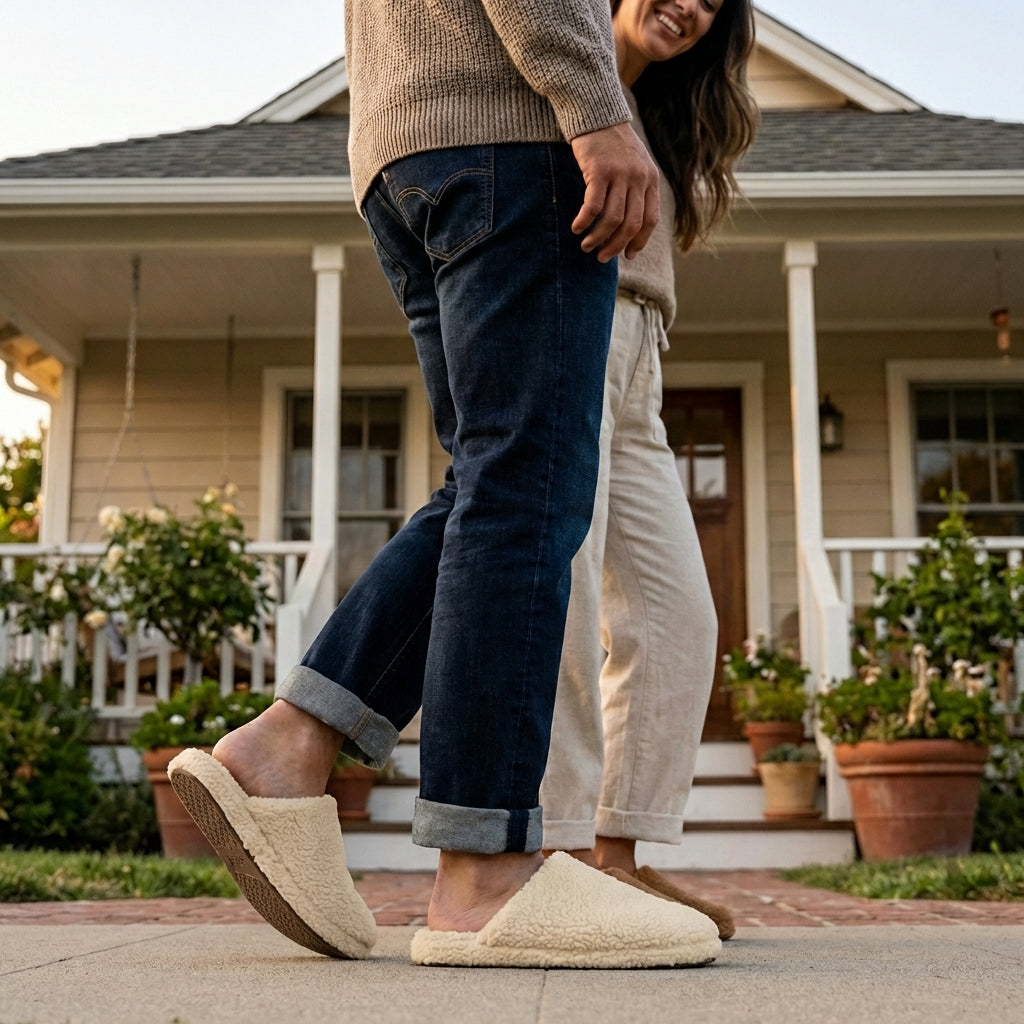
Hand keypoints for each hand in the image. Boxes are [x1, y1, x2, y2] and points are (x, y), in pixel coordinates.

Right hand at [570, 123, 659, 262]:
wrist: (596, 112)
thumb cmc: (611, 143)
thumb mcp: (633, 165)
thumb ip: (635, 190)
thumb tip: (626, 226)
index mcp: (650, 179)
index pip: (650, 220)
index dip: (639, 241)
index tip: (627, 255)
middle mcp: (639, 178)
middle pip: (631, 224)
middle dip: (616, 246)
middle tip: (602, 257)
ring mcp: (620, 174)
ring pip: (612, 219)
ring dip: (598, 238)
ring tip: (586, 246)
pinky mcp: (599, 170)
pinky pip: (593, 206)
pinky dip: (584, 222)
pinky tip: (576, 228)